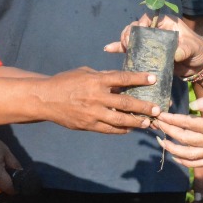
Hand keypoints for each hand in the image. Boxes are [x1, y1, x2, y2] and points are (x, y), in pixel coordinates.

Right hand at [38, 67, 159, 132]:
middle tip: (157, 109)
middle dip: (143, 106)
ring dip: (136, 122)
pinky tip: (129, 129)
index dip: (139, 79)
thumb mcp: (84, 73)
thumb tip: (121, 79)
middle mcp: (96, 97)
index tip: (153, 78)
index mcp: (96, 80)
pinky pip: (108, 129)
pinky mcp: (88, 125)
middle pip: (126, 102)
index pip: (123, 79)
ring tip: (147, 123)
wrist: (45, 99)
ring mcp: (92, 113)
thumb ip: (103, 76)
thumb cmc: (65, 82)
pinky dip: (120, 130)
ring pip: (120, 120)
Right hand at [104, 14, 202, 75]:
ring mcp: (150, 41)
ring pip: (132, 36)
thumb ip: (184, 50)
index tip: (137, 33)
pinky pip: (131, 48)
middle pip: (137, 27)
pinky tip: (108, 49)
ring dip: (124, 40)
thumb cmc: (198, 51)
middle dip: (129, 34)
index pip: (149, 18)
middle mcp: (156, 29)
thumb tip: (175, 54)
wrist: (199, 65)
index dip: (141, 24)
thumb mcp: (192, 49)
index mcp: (166, 22)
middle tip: (128, 44)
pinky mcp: (147, 51)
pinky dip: (120, 47)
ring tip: (122, 48)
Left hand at [155, 92, 202, 160]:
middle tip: (156, 124)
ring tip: (160, 142)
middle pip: (184, 140)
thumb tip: (193, 106)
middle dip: (167, 132)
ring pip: (189, 156)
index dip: (171, 119)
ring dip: (172, 150)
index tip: (160, 114)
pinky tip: (176, 156)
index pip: (187, 124)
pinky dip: (186, 162)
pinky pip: (200, 163)